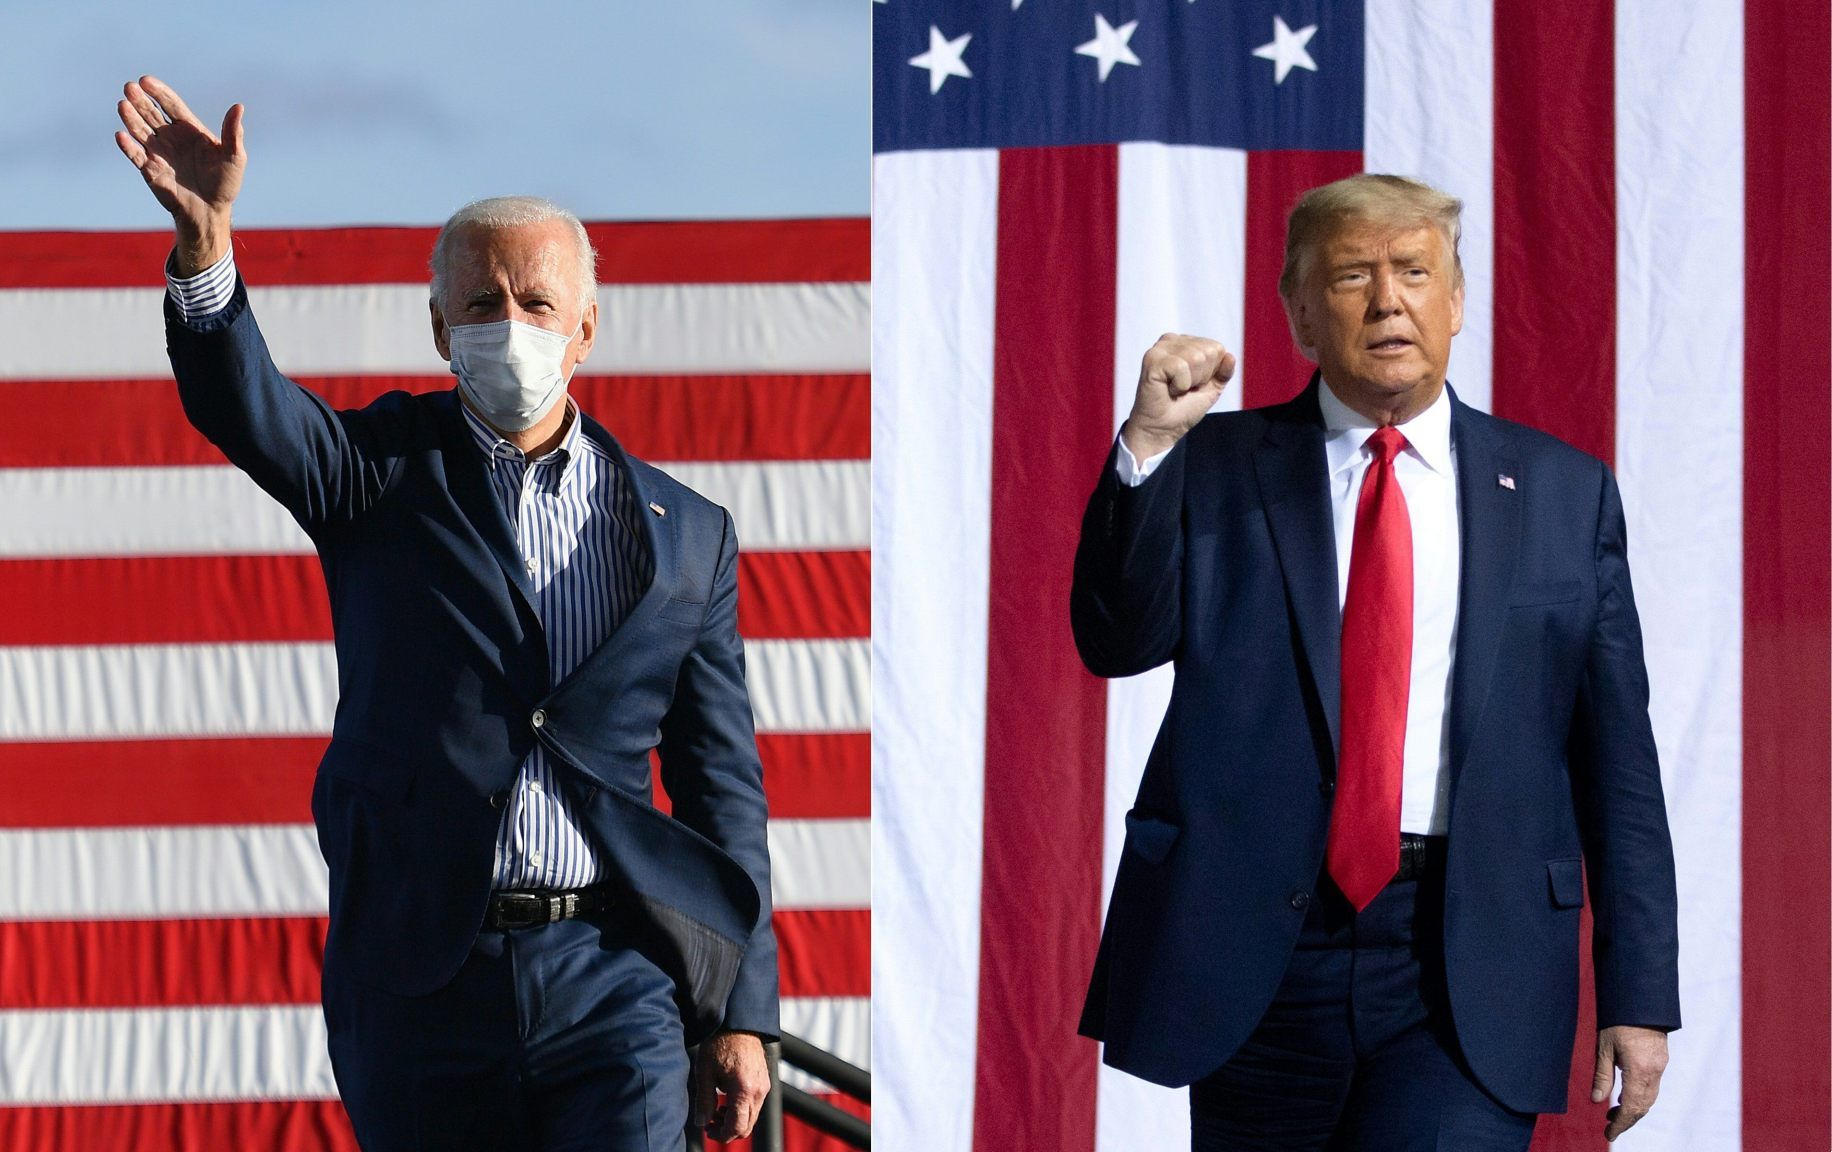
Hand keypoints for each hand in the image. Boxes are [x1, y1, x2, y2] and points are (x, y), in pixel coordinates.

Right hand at [113, 75, 244, 274]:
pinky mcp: (149, 169)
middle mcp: (170, 137)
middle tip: (129, 87)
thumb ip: (233, 133)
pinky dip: (128, 146)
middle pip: (151, 113)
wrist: (211, 211)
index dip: (158, 92)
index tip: (145, 80)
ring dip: (130, 118)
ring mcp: (158, 152)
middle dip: (140, 100)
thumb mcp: (234, 156)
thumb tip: (239, 107)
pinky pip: (135, 155)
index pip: (171, 104)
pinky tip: (121, 135)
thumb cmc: (225, 182)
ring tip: (123, 104)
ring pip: (140, 130)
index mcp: (189, 129)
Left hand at [691, 1030, 769, 1141]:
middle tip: (710, 1122)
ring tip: (717, 1109)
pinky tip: (727, 1099)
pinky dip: (742, 1110)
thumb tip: (701, 1122)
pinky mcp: (765, 1082)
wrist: (739, 1023)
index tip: (708, 1130)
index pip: (737, 1127)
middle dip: (728, 1131)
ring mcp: (764, 1086)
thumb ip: (704, 1100)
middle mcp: (758, 1091)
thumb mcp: (705, 1072)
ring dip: (735, 1120)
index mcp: (744, 1089)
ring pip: (752, 1117)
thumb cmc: (721, 1043)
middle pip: (747, 1127)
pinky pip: (755, 1105)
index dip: (721, 1135)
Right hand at [1122, 333, 1235, 461]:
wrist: (1162, 429)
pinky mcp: (1152, 359)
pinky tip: (1168, 389)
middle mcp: (1172, 340)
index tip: (1193, 384)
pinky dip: (1180, 385)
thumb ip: (1223, 372)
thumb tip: (1230, 356)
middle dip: (1201, 377)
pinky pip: (1181, 367)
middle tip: (1183, 388)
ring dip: (1190, 382)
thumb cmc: (1183, 408)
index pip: (1217, 348)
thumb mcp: (1211, 389)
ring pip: (1197, 358)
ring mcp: (1160, 348)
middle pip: (1208, 352)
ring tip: (1175, 389)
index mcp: (1186, 343)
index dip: (1210, 373)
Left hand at [1592, 1024, 1667, 1140]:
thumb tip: (1596, 1101)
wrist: (1640, 999)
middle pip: (1643, 1106)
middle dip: (1627, 1119)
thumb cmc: (1617, 1021)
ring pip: (1650, 1098)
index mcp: (1639, 1070)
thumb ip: (1602, 1076)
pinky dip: (1640, 1096)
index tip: (1609, 1134)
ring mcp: (1661, 1066)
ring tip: (1614, 1113)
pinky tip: (1625, 1096)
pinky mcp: (1662, 1060)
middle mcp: (1654, 1071)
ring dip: (1634, 1109)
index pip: (1632, 1107)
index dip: (1621, 1124)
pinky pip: (1653, 1086)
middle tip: (1609, 1127)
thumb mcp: (1603, 1048)